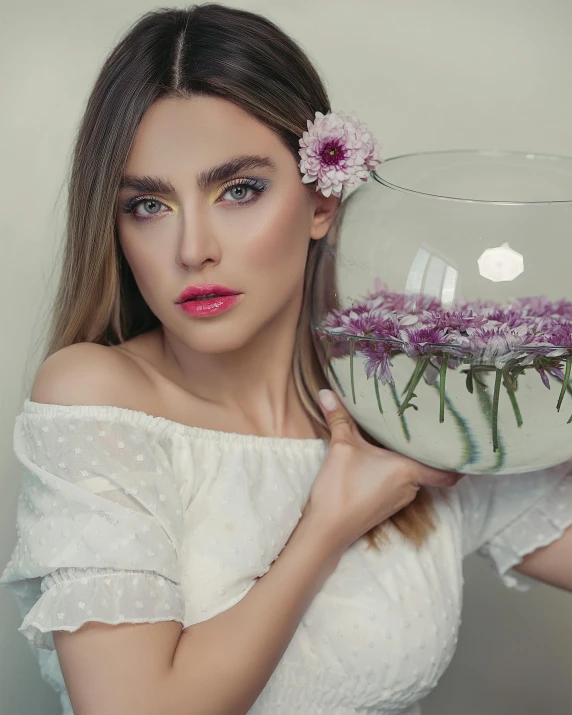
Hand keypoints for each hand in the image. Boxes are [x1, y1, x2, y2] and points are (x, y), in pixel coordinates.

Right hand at [303, 389, 463, 554]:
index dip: (460, 460)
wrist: (326, 530)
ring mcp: (399, 499)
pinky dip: (397, 472)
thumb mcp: (341, 448)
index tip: (466, 444)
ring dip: (410, 462)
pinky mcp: (386, 506)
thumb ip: (339, 418)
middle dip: (429, 452)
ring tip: (407, 440)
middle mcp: (410, 487)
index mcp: (408, 470)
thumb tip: (327, 392)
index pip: (449, 471)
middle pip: (429, 467)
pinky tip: (384, 459)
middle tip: (432, 429)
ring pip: (414, 476)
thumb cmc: (340, 489)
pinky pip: (400, 484)